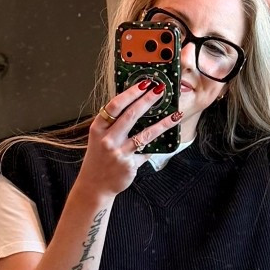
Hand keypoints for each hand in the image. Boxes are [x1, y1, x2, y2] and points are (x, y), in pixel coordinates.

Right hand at [79, 80, 180, 198]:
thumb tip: (135, 104)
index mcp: (98, 128)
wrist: (95, 185)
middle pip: (130, 115)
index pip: (115, 105)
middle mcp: (107, 139)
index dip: (130, 93)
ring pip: (145, 134)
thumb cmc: (99, 159)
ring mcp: (119, 153)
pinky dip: (156, 145)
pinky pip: (146, 151)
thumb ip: (113, 123)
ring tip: (175, 115)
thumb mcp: (99, 138)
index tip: (144, 84)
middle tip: (160, 90)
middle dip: (147, 101)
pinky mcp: (129, 165)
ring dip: (162, 123)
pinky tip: (166, 138)